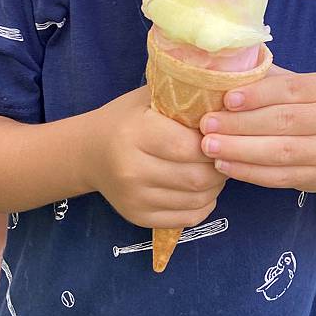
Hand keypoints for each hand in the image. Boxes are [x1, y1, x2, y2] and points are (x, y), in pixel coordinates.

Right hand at [84, 86, 226, 228]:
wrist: (88, 152)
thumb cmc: (126, 119)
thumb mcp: (148, 97)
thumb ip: (183, 96)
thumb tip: (227, 102)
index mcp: (135, 133)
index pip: (188, 146)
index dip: (213, 143)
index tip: (221, 134)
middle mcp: (131, 169)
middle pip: (196, 177)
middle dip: (219, 166)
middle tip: (225, 154)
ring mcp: (134, 198)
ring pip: (196, 200)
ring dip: (216, 186)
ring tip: (215, 168)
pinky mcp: (138, 217)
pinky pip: (187, 218)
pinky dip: (205, 204)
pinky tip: (203, 188)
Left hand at [198, 66, 315, 193]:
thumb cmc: (307, 110)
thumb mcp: (296, 87)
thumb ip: (265, 78)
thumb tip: (220, 67)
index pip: (289, 89)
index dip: (256, 95)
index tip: (226, 99)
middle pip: (283, 121)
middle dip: (240, 124)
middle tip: (207, 125)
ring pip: (280, 152)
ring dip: (240, 150)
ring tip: (209, 146)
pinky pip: (278, 177)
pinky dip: (248, 172)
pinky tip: (224, 166)